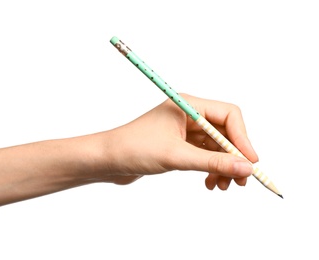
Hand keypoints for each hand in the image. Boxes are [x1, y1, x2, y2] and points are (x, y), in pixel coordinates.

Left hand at [105, 93, 258, 189]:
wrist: (106, 160)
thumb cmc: (134, 149)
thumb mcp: (177, 156)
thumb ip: (213, 163)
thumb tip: (246, 169)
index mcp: (188, 105)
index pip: (229, 115)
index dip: (243, 138)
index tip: (251, 163)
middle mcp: (189, 115)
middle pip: (225, 132)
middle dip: (234, 157)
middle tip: (241, 181)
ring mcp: (184, 131)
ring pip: (216, 147)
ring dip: (223, 166)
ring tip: (223, 186)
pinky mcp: (179, 145)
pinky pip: (204, 156)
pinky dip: (210, 169)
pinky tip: (209, 183)